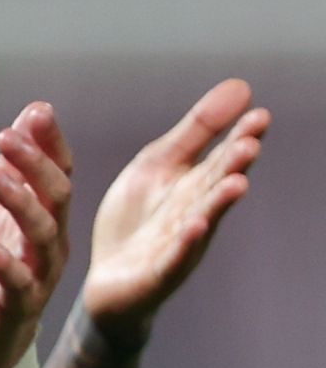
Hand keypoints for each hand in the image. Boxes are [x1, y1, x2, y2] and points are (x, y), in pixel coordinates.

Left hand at [0, 102, 72, 367]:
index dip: (50, 144)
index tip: (37, 113)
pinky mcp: (17, 309)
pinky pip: (16, 283)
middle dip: (34, 164)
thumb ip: (10, 174)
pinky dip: (0, 261)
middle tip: (7, 137)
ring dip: (18, 203)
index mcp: (48, 223)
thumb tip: (30, 115)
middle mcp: (52, 247)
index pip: (60, 175)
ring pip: (42, 235)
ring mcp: (38, 278)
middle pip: (56, 198)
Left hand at [81, 79, 268, 341]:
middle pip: (216, 186)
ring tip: (236, 183)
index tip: (259, 114)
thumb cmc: (137, 220)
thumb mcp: (158, 164)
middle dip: (233, 166)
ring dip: (219, 203)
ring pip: (204, 220)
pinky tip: (195, 227)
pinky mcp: (159, 273)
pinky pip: (175, 258)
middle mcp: (196, 212)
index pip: (222, 156)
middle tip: (249, 144)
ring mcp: (180, 244)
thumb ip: (196, 130)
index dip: (241, 137)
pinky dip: (186, 243)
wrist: (107, 281)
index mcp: (195, 184)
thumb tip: (241, 87)